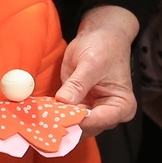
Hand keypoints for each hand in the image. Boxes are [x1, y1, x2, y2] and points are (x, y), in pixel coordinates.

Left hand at [54, 5, 139, 134]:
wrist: (101, 35)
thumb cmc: (103, 47)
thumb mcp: (91, 63)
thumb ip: (78, 84)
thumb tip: (64, 101)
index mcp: (121, 106)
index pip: (98, 120)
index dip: (77, 121)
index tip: (56, 120)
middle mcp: (109, 114)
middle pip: (87, 127)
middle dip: (66, 124)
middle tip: (43, 121)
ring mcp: (93, 111)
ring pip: (75, 124)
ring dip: (58, 121)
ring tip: (40, 118)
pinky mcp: (79, 106)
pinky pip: (66, 115)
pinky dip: (55, 114)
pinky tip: (41, 112)